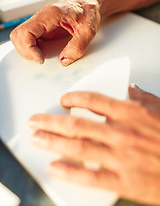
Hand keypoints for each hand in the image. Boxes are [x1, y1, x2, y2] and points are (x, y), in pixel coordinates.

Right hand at [10, 0, 99, 65]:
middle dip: (26, 51)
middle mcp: (41, 17)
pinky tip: (43, 52)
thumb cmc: (88, 11)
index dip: (28, 49)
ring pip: (20, 37)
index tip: (41, 58)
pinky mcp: (42, 29)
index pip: (25, 31)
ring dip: (27, 50)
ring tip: (42, 56)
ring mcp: (40, 23)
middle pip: (18, 35)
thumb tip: (63, 61)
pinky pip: (28, 39)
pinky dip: (32, 49)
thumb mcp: (88, 30)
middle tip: (41, 59)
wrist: (89, 3)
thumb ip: (77, 47)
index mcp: (50, 14)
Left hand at [29, 84, 159, 204]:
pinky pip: (90, 176)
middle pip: (76, 124)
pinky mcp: (123, 180)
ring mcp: (120, 157)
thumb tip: (130, 90)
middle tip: (36, 121)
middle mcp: (121, 133)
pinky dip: (69, 171)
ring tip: (38, 138)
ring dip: (53, 142)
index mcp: (131, 113)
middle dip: (51, 122)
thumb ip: (143, 98)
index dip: (73, 98)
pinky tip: (55, 166)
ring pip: (77, 147)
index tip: (63, 100)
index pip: (92, 101)